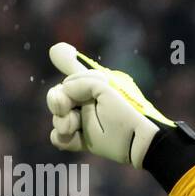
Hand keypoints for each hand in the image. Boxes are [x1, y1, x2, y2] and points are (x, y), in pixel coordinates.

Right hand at [45, 42, 174, 167]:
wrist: (138, 141)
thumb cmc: (125, 111)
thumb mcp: (103, 88)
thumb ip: (80, 77)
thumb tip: (64, 87)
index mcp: (92, 86)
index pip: (72, 71)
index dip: (63, 61)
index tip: (58, 53)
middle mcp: (85, 102)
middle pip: (56, 97)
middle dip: (56, 101)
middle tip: (64, 107)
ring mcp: (82, 123)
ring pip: (58, 119)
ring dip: (62, 121)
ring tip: (71, 127)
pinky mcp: (82, 141)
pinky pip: (59, 139)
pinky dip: (61, 138)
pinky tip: (69, 135)